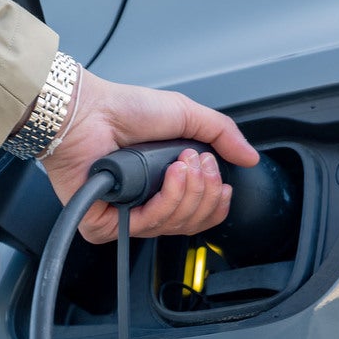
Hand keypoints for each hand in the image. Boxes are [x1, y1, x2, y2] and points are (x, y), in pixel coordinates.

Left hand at [40, 68, 259, 243]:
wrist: (89, 111)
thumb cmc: (124, 109)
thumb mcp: (186, 115)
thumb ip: (221, 134)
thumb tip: (250, 157)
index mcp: (164, 185)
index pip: (200, 214)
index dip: (217, 202)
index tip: (220, 179)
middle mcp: (145, 204)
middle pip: (193, 223)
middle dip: (205, 192)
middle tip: (197, 162)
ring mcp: (125, 217)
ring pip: (175, 226)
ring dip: (188, 192)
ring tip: (181, 163)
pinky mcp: (104, 226)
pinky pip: (147, 228)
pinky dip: (165, 201)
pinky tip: (169, 176)